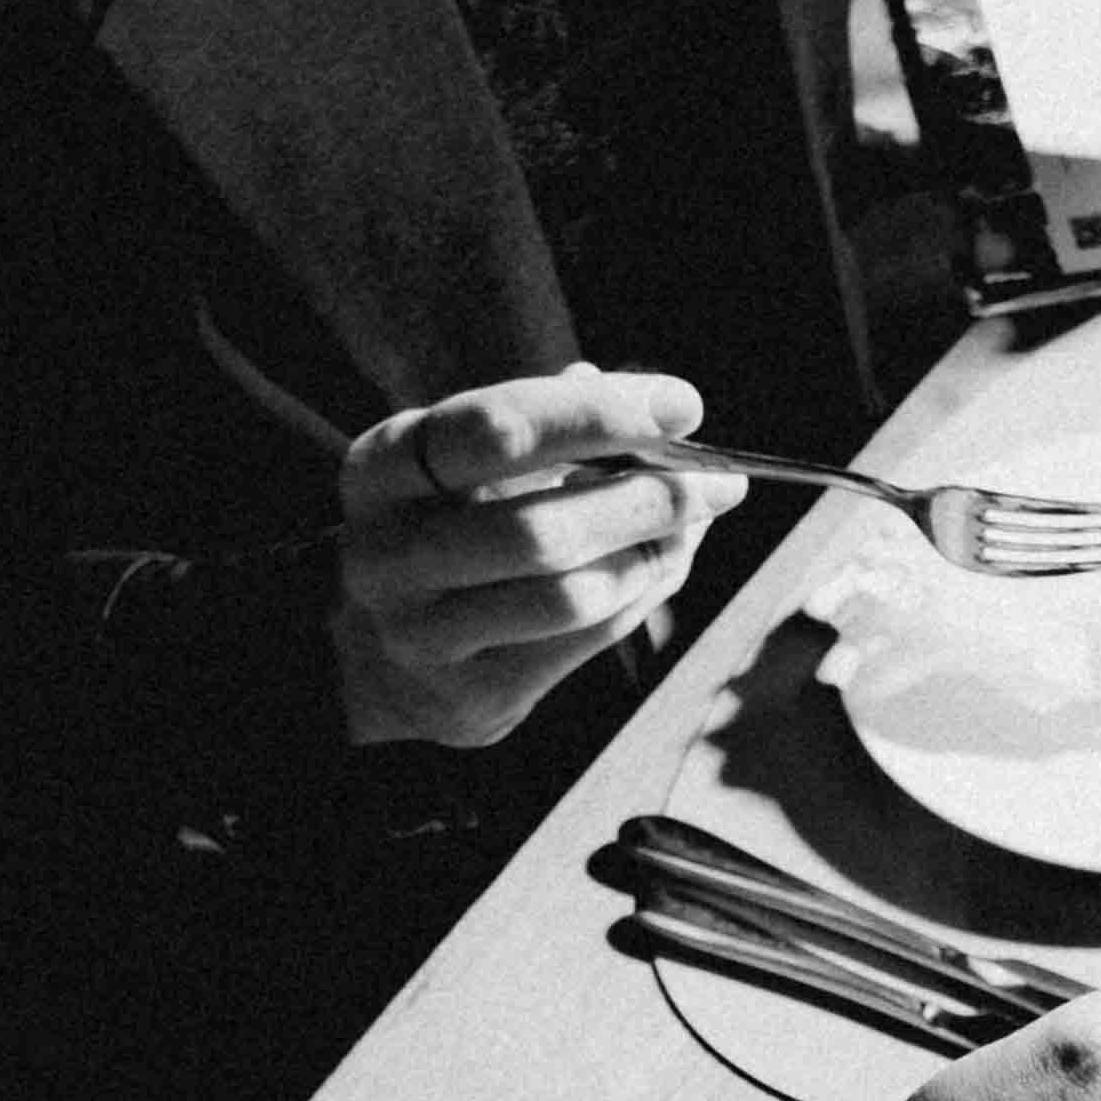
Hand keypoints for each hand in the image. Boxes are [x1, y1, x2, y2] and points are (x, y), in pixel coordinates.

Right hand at [337, 368, 744, 749]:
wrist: (384, 654)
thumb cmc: (451, 526)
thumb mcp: (476, 463)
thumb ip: (559, 425)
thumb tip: (668, 409)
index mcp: (383, 468)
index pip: (496, 431)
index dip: (596, 416)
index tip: (679, 405)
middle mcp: (388, 553)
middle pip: (538, 528)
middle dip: (645, 501)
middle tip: (717, 482)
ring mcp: (422, 634)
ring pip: (568, 597)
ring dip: (649, 559)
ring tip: (688, 528)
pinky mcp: (468, 695)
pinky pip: (581, 644)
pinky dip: (637, 599)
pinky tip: (659, 567)